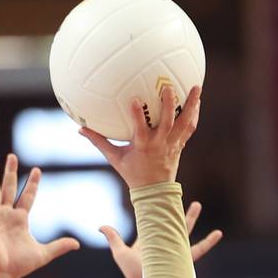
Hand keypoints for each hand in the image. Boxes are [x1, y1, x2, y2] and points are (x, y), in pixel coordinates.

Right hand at [0, 154, 78, 277]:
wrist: (2, 273)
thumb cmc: (19, 266)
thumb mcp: (43, 253)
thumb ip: (59, 246)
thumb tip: (77, 244)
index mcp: (20, 219)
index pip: (27, 196)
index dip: (32, 183)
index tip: (37, 170)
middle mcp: (6, 215)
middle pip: (9, 188)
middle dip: (11, 172)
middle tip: (12, 156)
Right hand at [80, 84, 201, 188]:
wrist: (154, 191)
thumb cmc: (132, 173)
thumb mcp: (115, 158)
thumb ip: (99, 142)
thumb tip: (80, 129)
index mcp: (143, 146)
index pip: (140, 129)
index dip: (137, 115)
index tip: (135, 99)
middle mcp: (160, 144)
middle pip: (167, 123)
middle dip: (169, 105)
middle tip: (168, 87)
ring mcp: (173, 144)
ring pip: (184, 123)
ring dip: (191, 105)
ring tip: (196, 87)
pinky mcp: (180, 145)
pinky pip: (190, 128)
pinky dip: (194, 114)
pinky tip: (197, 101)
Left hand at [100, 201, 223, 277]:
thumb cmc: (132, 274)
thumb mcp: (120, 254)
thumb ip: (113, 238)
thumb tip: (100, 226)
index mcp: (150, 237)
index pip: (155, 217)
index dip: (157, 205)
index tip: (160, 190)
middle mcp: (163, 240)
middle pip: (171, 219)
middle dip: (175, 207)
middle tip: (180, 194)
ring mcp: (174, 248)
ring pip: (184, 229)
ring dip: (191, 217)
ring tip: (197, 205)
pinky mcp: (183, 259)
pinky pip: (198, 249)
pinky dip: (209, 242)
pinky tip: (218, 234)